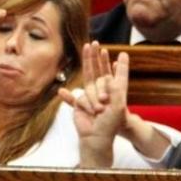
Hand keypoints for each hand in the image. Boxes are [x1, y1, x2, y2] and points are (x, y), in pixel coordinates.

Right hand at [59, 41, 129, 166]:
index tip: (115, 52)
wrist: (97, 137)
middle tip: (92, 43)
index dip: (111, 62)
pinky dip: (67, 96)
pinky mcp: (79, 104)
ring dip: (93, 99)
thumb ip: (116, 83)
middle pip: (95, 71)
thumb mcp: (119, 101)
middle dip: (94, 58)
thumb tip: (115, 65)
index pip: (112, 73)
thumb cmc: (111, 122)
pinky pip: (74, 98)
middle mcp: (101, 91)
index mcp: (113, 91)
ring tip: (98, 111)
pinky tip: (61, 91)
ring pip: (88, 87)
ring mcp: (89, 97)